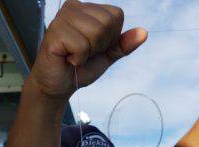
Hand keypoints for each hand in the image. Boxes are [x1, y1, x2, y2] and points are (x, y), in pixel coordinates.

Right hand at [29, 0, 146, 99]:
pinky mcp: (55, 32)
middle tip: (82, 53)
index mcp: (87, 8)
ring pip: (95, 32)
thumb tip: (143, 33)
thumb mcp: (106, 56)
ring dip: (88, 52)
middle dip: (99, 45)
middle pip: (107, 23)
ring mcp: (62, 17)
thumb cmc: (79, 68)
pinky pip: (81, 45)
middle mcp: (73, 6)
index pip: (116, 16)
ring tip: (74, 55)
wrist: (58, 87)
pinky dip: (77, 58)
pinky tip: (67, 58)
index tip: (93, 48)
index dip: (110, 38)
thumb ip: (122, 44)